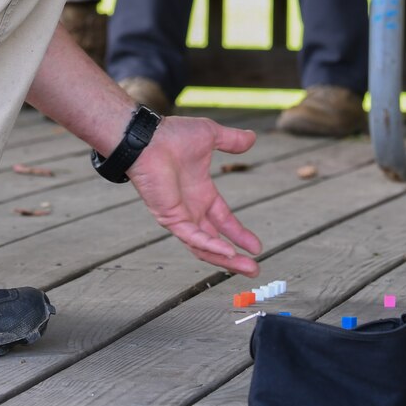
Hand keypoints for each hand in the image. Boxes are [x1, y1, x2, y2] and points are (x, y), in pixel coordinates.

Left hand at [127, 115, 263, 275]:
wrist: (148, 137)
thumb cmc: (172, 135)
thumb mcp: (211, 136)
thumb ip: (232, 140)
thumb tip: (251, 138)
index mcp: (200, 193)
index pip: (222, 220)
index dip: (239, 234)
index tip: (257, 246)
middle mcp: (190, 208)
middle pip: (215, 241)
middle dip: (235, 257)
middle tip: (254, 270)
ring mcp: (179, 216)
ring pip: (204, 247)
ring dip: (226, 259)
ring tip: (248, 268)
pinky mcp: (170, 218)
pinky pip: (193, 237)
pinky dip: (210, 246)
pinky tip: (228, 253)